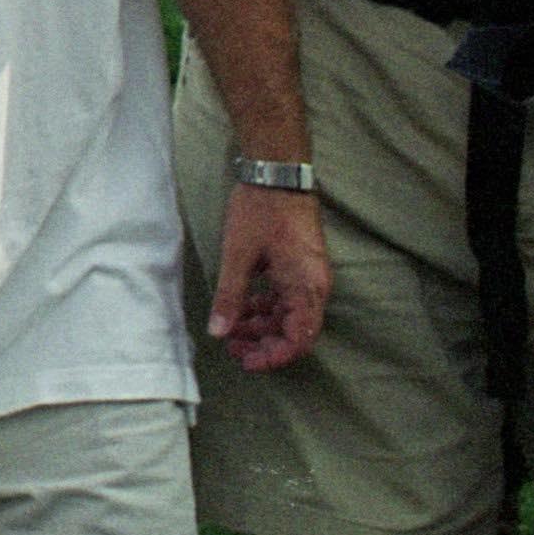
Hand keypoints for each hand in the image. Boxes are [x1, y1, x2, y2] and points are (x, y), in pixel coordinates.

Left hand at [208, 186, 330, 371]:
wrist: (277, 173)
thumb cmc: (261, 211)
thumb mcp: (238, 256)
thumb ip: (230, 296)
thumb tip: (219, 331)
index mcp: (307, 288)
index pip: (298, 339)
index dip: (274, 356)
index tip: (247, 361)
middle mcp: (313, 286)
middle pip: (293, 330)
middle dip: (263, 343)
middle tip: (232, 347)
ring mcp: (306, 276)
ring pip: (287, 314)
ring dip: (261, 325)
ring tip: (230, 329)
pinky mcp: (297, 266)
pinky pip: (284, 297)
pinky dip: (264, 306)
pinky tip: (241, 307)